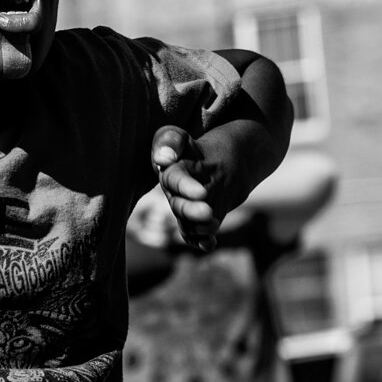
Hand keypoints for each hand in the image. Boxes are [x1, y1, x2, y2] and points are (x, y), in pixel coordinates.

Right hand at [150, 127, 228, 253]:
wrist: (218, 168)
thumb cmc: (196, 151)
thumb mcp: (181, 138)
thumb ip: (170, 141)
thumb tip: (164, 159)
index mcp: (170, 173)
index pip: (174, 180)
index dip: (186, 188)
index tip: (202, 192)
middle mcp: (174, 195)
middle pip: (179, 207)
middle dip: (192, 212)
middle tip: (209, 212)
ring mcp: (185, 211)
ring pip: (187, 225)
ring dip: (200, 228)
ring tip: (214, 224)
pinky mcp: (196, 224)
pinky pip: (195, 236)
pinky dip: (202, 242)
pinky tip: (210, 244)